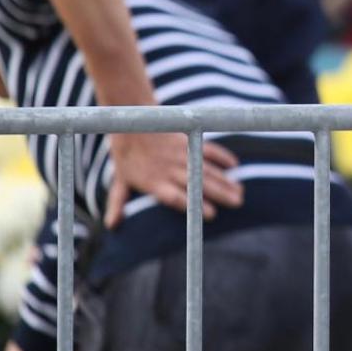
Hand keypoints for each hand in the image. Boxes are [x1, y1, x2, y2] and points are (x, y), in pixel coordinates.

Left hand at [104, 133, 242, 226]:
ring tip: (240, 191)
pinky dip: (222, 155)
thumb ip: (117, 204)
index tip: (212, 214)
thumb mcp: (119, 182)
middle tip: (237, 203)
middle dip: (219, 194)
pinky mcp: (187, 141)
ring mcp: (180, 155)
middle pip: (197, 184)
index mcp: (154, 182)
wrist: (132, 124)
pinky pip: (207, 149)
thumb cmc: (126, 157)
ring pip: (206, 170)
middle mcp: (170, 170)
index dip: (194, 206)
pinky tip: (235, 165)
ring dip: (224, 180)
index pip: (177, 197)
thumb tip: (112, 226)